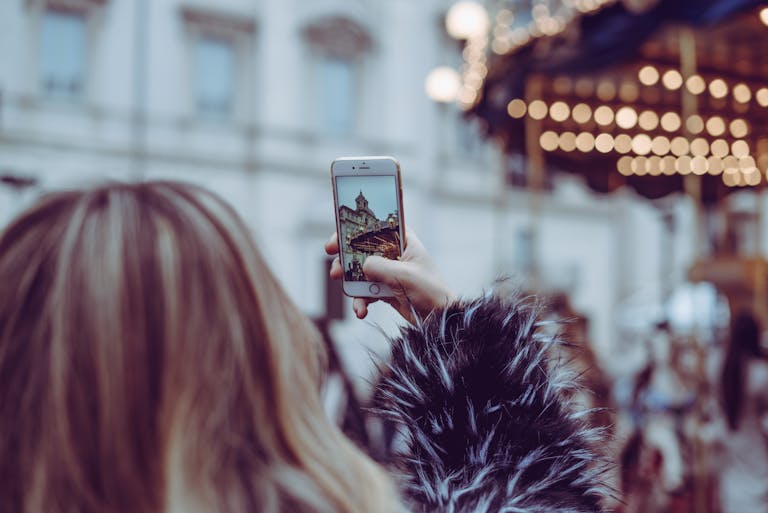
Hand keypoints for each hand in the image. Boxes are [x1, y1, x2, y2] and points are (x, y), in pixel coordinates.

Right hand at [324, 229, 454, 322]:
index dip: (352, 230)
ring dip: (351, 285)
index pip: (374, 227)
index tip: (336, 240)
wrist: (439, 319)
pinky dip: (361, 301)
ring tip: (351, 297)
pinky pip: (365, 292)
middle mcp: (393, 253)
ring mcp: (387, 272)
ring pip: (359, 273)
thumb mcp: (404, 275)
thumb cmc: (430, 291)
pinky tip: (361, 311)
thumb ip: (380, 267)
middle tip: (334, 271)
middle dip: (345, 261)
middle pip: (360, 250)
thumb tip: (362, 266)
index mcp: (402, 240)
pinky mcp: (385, 290)